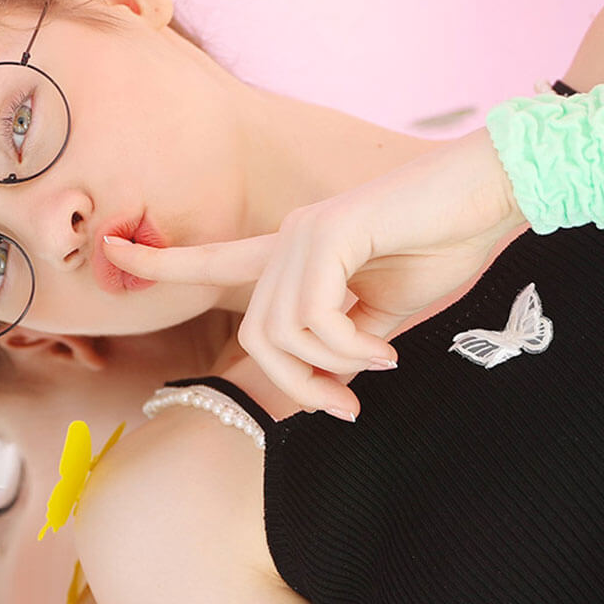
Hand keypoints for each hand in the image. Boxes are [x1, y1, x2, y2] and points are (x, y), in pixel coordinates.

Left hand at [103, 128, 527, 419]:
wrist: (493, 194)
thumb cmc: (447, 244)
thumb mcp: (387, 314)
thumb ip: (346, 345)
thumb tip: (327, 391)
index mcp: (297, 252)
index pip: (215, 260)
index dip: (160, 261)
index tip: (110, 249)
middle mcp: (290, 237)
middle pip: (255, 337)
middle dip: (295, 387)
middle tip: (346, 408)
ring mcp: (306, 233)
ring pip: (278, 334)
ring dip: (329, 370)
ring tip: (380, 364)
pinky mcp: (330, 233)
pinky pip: (313, 318)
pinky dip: (348, 350)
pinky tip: (385, 349)